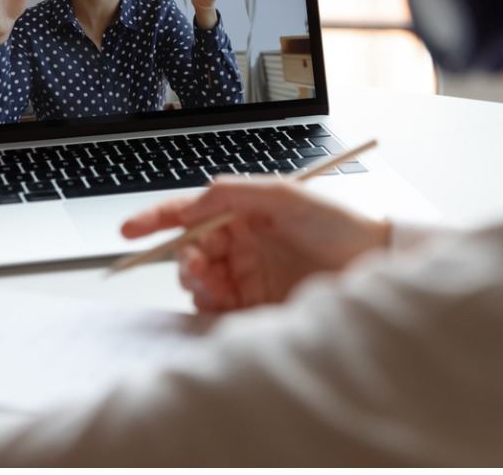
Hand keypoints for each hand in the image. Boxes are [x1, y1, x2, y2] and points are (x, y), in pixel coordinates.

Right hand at [121, 177, 389, 311]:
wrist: (374, 267)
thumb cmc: (337, 225)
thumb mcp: (285, 195)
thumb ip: (234, 193)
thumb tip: (193, 199)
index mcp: (243, 213)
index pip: (189, 213)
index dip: (156, 219)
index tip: (128, 230)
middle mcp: (240, 243)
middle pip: (189, 251)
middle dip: (183, 258)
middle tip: (197, 267)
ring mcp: (246, 275)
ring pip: (198, 282)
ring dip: (196, 283)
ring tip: (215, 284)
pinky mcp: (255, 306)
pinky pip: (217, 309)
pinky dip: (211, 307)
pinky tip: (225, 302)